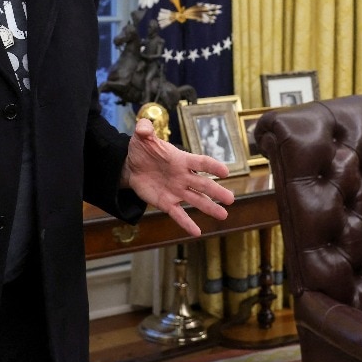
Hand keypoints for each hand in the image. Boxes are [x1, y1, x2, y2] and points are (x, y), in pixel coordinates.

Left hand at [123, 118, 234, 236]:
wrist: (131, 166)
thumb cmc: (142, 150)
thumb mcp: (142, 137)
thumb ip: (144, 130)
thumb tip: (143, 128)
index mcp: (181, 159)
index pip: (200, 162)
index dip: (212, 166)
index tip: (225, 171)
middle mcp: (183, 176)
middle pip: (203, 184)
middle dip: (217, 191)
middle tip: (231, 199)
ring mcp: (177, 191)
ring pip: (196, 200)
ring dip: (209, 207)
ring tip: (223, 215)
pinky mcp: (166, 203)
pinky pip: (178, 214)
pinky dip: (187, 223)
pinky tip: (197, 233)